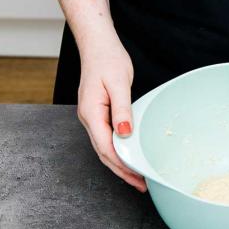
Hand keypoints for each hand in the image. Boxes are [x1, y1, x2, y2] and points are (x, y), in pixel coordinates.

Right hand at [76, 30, 146, 191]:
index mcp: (91, 113)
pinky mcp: (98, 113)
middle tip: (141, 184)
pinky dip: (118, 149)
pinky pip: (106, 137)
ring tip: (137, 175)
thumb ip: (122, 109)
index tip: (137, 177)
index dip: (122, 165)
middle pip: (104, 152)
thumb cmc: (107, 59)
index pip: (106, 147)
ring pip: (105, 146)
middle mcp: (88, 118)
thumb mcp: (119, 83)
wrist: (97, 45)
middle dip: (122, 170)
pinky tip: (128, 154)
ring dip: (120, 162)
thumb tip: (124, 133)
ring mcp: (91, 116)